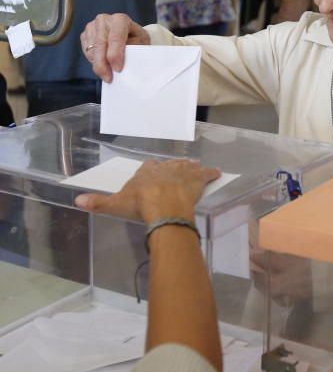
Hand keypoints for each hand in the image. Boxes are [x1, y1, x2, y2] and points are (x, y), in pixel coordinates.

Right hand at [75, 159, 220, 223]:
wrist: (163, 206)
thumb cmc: (139, 205)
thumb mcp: (115, 204)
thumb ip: (98, 203)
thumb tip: (76, 201)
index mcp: (145, 172)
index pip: (148, 167)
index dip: (151, 169)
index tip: (152, 170)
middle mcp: (164, 168)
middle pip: (169, 165)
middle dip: (172, 167)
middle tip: (177, 168)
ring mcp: (181, 173)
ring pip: (187, 167)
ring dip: (190, 167)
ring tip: (195, 166)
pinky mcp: (196, 181)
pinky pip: (205, 175)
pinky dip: (211, 174)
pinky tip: (217, 173)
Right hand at [81, 13, 149, 82]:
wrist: (128, 33)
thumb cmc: (136, 38)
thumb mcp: (141, 43)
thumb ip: (133, 49)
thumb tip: (122, 61)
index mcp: (120, 19)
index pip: (115, 37)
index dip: (115, 54)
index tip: (117, 69)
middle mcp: (104, 20)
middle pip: (100, 44)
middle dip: (103, 64)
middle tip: (108, 78)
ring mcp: (92, 26)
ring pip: (92, 49)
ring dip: (98, 64)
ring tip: (107, 75)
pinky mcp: (85, 34)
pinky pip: (86, 51)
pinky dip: (93, 61)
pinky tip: (102, 65)